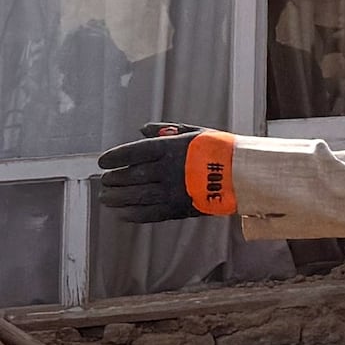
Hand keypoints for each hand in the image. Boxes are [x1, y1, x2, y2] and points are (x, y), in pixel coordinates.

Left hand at [94, 125, 235, 222]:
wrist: (241, 174)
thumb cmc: (217, 149)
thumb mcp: (193, 132)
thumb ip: (165, 131)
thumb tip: (142, 129)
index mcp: (170, 148)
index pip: (133, 153)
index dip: (114, 158)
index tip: (102, 162)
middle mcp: (168, 170)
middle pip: (130, 176)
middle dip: (113, 180)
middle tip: (104, 181)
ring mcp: (172, 191)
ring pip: (135, 196)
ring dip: (116, 198)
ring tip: (106, 197)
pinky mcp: (178, 208)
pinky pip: (148, 214)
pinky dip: (131, 214)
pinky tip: (121, 213)